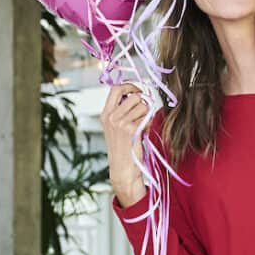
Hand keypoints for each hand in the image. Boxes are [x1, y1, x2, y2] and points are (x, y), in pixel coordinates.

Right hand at [100, 83, 150, 205]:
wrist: (122, 169)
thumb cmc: (123, 148)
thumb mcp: (115, 127)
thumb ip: (122, 110)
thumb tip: (138, 93)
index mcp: (105, 113)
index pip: (116, 88)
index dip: (129, 86)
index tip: (138, 91)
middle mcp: (111, 116)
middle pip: (134, 97)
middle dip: (142, 103)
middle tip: (142, 114)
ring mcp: (120, 123)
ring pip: (143, 106)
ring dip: (147, 115)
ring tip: (141, 127)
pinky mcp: (132, 129)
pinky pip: (147, 117)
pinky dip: (149, 124)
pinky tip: (143, 133)